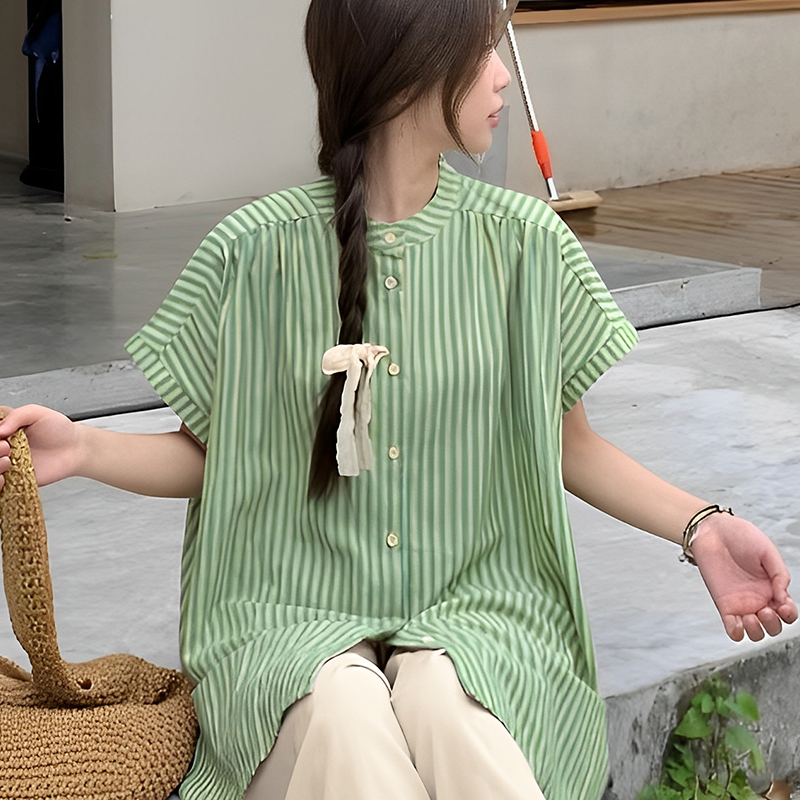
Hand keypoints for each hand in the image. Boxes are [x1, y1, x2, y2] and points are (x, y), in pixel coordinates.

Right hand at [0, 405, 83, 490]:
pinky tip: (6, 476)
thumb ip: (16, 416)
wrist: (76, 448)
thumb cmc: (59, 429)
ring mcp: (7, 465)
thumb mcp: (37, 413)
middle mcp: (2, 448)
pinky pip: (0, 486)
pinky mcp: (16, 480)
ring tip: (9, 460)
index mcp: (4, 431)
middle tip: (6, 447)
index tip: (3, 437)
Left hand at [691, 513, 797, 641]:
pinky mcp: (723, 604)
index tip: (783, 605)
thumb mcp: (767, 552)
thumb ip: (779, 575)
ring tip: (752, 615)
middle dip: (773, 624)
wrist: (713, 530)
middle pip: (773, 626)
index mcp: (772, 587)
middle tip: (766, 609)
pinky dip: (736, 632)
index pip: (787, 612)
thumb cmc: (740, 536)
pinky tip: (739, 622)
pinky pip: (732, 628)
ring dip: (757, 631)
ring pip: (754, 632)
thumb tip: (783, 596)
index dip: (789, 614)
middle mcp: (758, 598)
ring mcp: (740, 602)